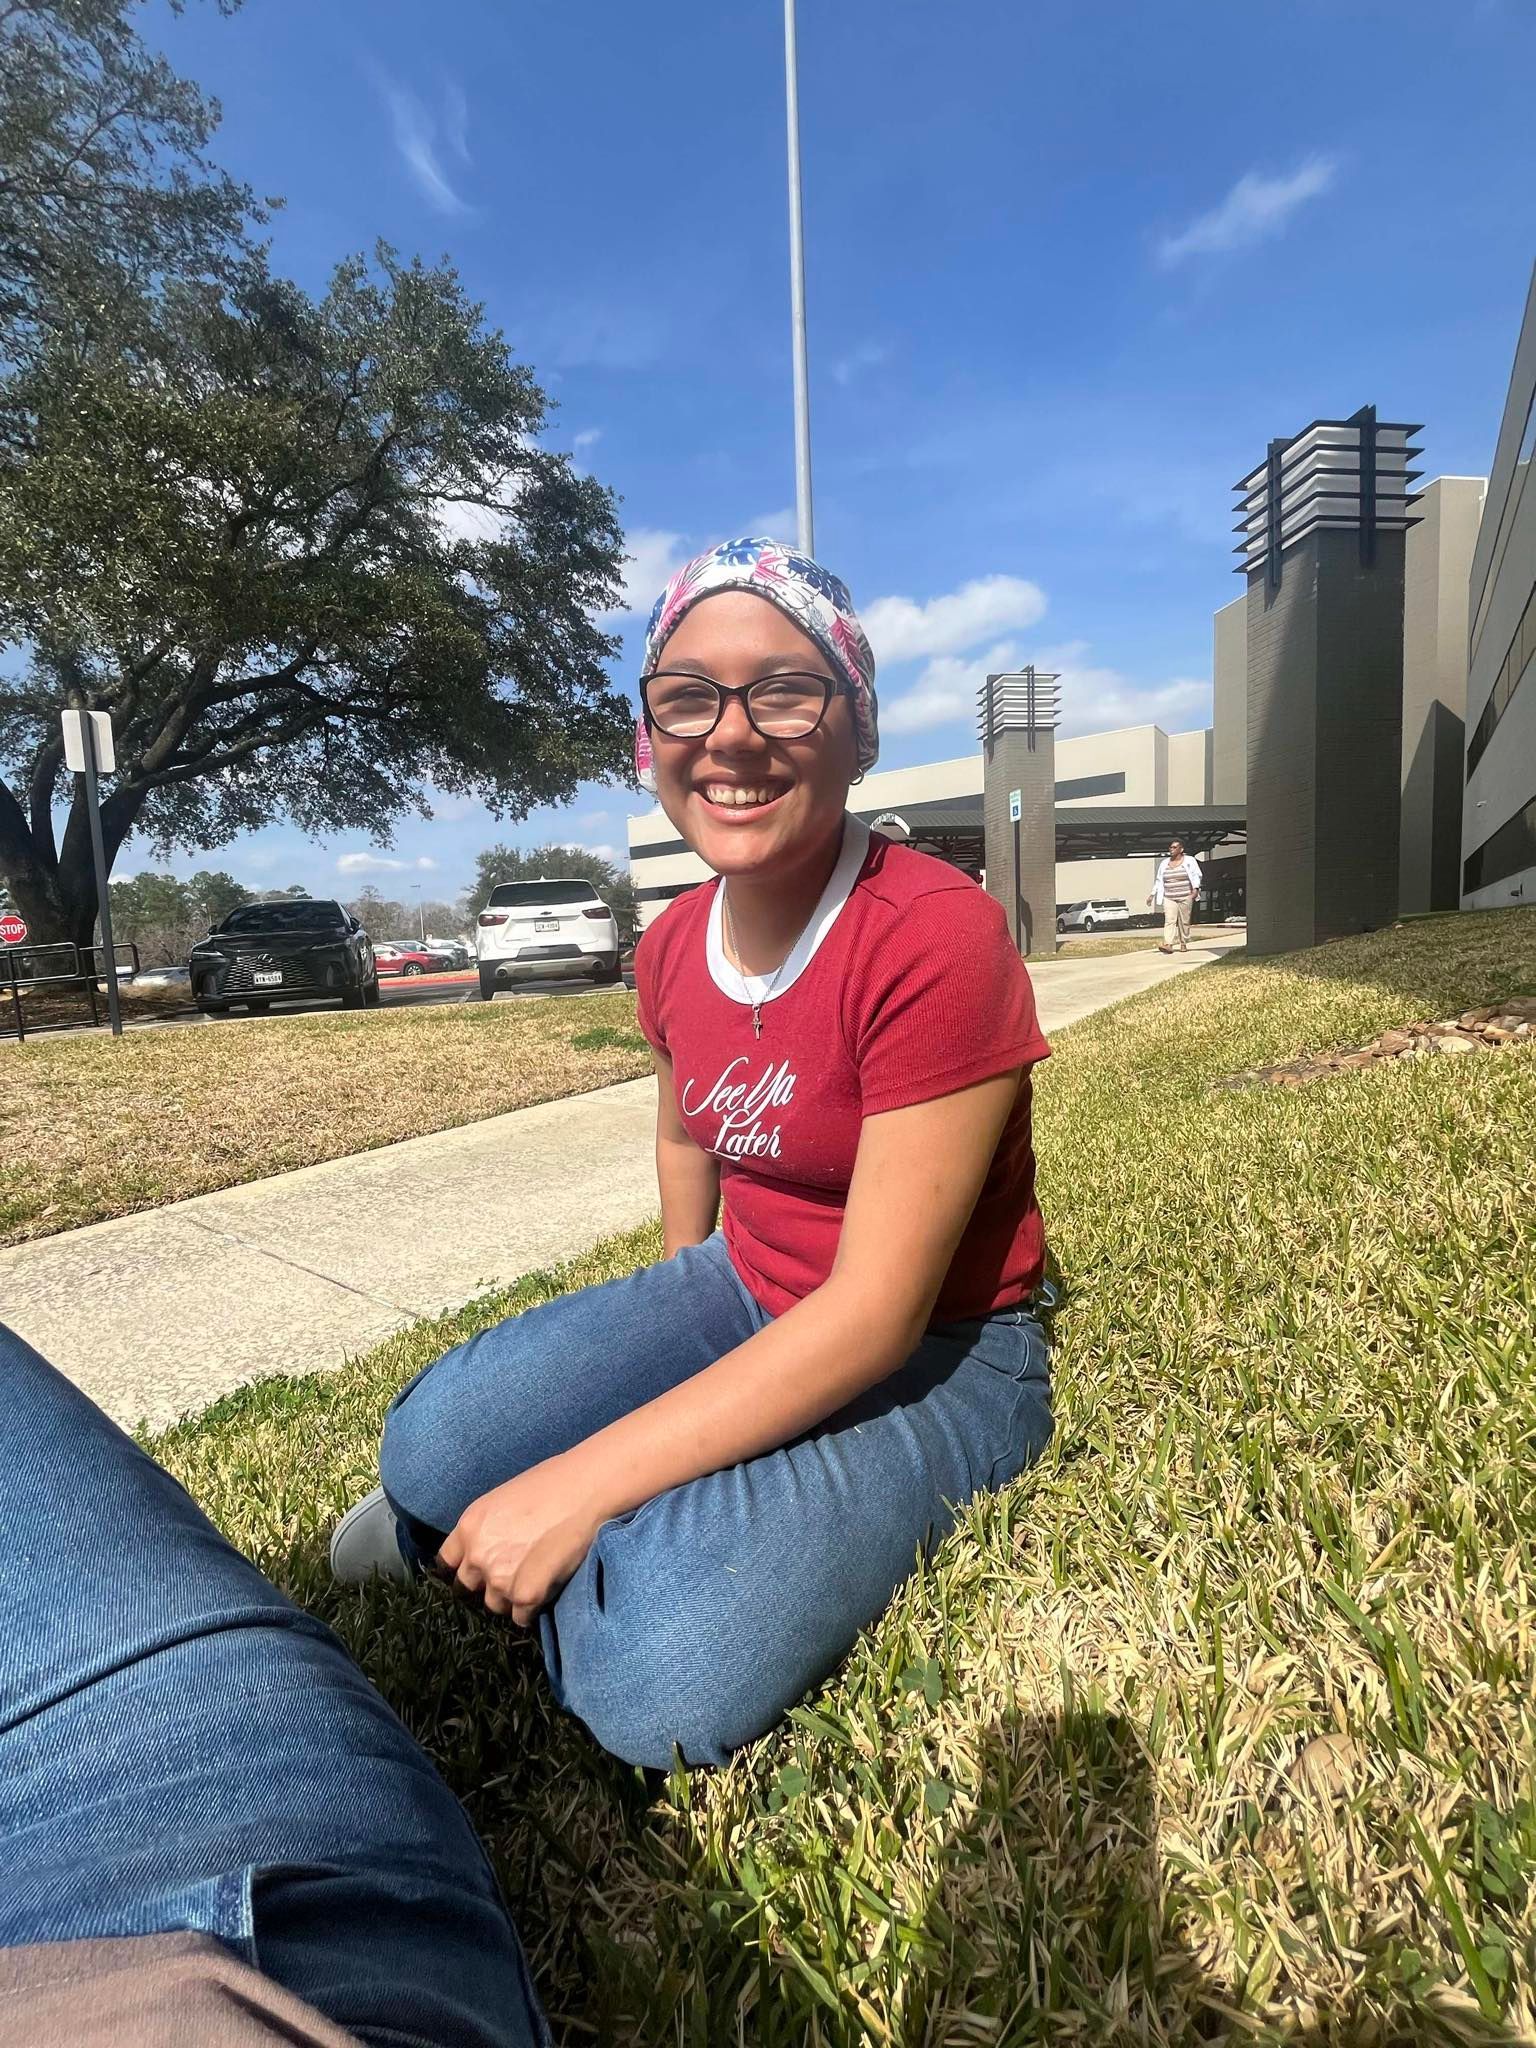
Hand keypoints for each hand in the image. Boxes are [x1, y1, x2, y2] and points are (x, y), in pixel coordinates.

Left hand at [438, 1455, 602, 1625]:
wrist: (585, 1490)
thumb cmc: (550, 1485)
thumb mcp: (502, 1500)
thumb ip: (486, 1530)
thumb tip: (487, 1550)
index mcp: (468, 1527)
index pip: (446, 1563)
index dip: (462, 1569)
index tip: (474, 1573)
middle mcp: (477, 1556)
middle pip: (467, 1589)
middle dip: (485, 1585)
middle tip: (510, 1575)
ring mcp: (500, 1579)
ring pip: (495, 1605)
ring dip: (510, 1598)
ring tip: (534, 1579)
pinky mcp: (526, 1595)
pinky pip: (521, 1617)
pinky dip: (532, 1609)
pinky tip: (546, 1588)